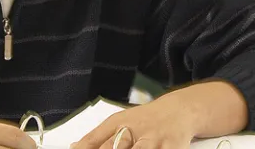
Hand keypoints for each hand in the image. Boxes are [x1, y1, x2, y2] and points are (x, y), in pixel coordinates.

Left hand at [72, 82, 246, 148]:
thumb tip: (73, 147)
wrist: (180, 110)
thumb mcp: (119, 121)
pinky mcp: (172, 147)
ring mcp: (153, 140)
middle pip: (114, 148)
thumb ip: (96, 137)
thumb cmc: (145, 119)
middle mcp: (134, 131)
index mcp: (118, 124)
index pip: (95, 142)